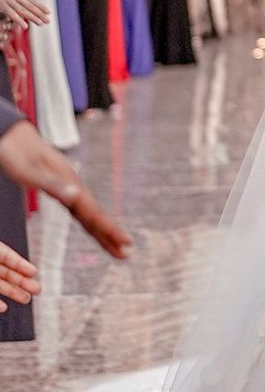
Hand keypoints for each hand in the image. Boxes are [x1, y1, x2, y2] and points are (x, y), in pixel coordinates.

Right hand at [0, 0, 49, 28]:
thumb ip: (16, 1)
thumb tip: (25, 9)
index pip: (32, 0)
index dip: (40, 6)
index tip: (49, 12)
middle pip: (30, 6)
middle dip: (40, 14)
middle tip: (48, 21)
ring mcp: (8, 0)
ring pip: (23, 10)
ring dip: (33, 17)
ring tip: (41, 24)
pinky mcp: (2, 5)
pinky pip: (12, 14)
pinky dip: (19, 20)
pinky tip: (25, 26)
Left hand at [0, 121, 131, 258]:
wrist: (9, 136)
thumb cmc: (15, 152)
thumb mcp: (30, 171)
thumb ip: (53, 184)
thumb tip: (76, 196)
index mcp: (69, 182)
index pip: (93, 211)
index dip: (109, 228)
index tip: (126, 242)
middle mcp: (72, 185)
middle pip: (94, 215)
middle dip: (109, 235)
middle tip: (125, 255)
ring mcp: (67, 185)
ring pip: (88, 214)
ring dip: (101, 232)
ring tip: (115, 248)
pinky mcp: (60, 187)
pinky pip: (78, 210)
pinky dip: (88, 222)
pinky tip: (92, 227)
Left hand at [0, 238, 39, 312]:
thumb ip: (1, 255)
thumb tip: (27, 266)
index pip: (7, 256)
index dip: (20, 264)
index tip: (33, 272)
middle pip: (6, 273)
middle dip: (22, 281)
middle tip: (37, 289)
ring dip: (13, 293)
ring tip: (27, 299)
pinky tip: (4, 308)